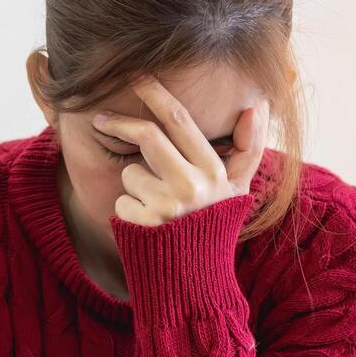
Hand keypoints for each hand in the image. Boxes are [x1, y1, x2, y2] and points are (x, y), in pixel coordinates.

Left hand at [91, 74, 269, 226]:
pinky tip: (146, 228)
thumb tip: (256, 106)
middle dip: (119, 123)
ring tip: (156, 208)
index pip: (179, 119)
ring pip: (131, 173)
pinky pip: (121, 201)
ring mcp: (167, 205)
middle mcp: (192, 185)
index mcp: (214, 170)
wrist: (194, 282)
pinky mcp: (144, 224)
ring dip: (135, 186)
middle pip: (148, 136)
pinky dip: (127, 212)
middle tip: (100, 118)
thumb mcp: (237, 190)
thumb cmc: (213, 227)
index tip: (135, 74)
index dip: (154, 92)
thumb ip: (249, 148)